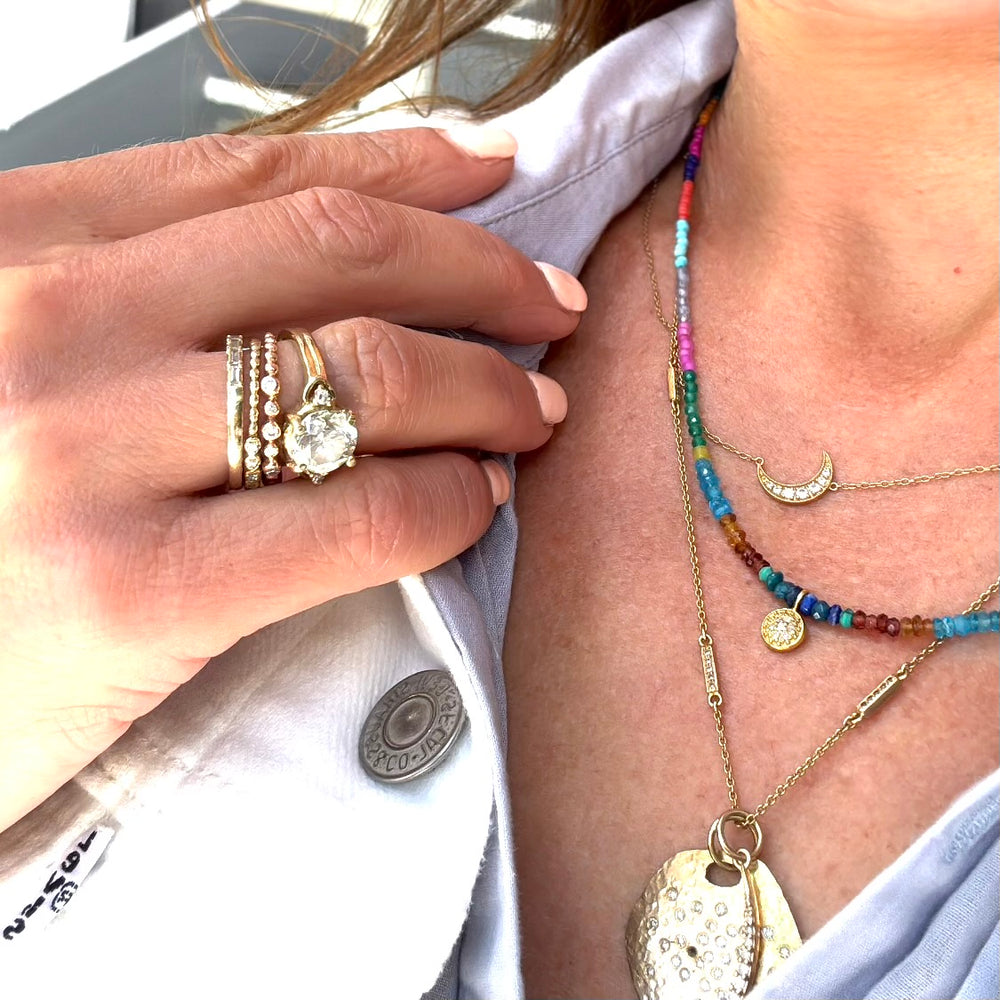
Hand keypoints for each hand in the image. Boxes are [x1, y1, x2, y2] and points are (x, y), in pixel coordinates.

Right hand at [0, 127, 581, 831]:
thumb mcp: (23, 362)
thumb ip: (143, 304)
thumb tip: (327, 281)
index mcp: (17, 247)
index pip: (254, 175)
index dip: (401, 171)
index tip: (487, 177)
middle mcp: (50, 322)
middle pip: (337, 254)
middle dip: (480, 272)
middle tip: (545, 303)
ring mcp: (87, 450)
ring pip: (372, 373)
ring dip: (488, 387)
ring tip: (531, 411)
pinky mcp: (136, 588)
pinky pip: (363, 512)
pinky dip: (450, 498)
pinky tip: (475, 498)